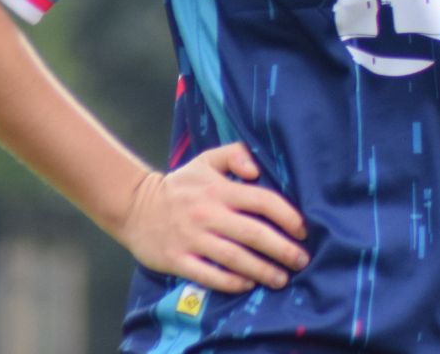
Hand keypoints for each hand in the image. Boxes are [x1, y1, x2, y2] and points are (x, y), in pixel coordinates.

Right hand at [115, 142, 308, 294]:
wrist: (135, 207)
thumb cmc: (181, 185)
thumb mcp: (206, 160)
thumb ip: (235, 154)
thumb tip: (257, 170)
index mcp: (220, 190)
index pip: (263, 201)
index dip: (288, 216)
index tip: (304, 231)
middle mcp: (209, 214)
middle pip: (254, 234)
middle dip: (283, 249)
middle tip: (302, 261)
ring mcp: (193, 239)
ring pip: (235, 258)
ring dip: (262, 270)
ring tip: (281, 279)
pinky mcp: (178, 259)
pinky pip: (209, 275)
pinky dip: (232, 282)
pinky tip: (248, 284)